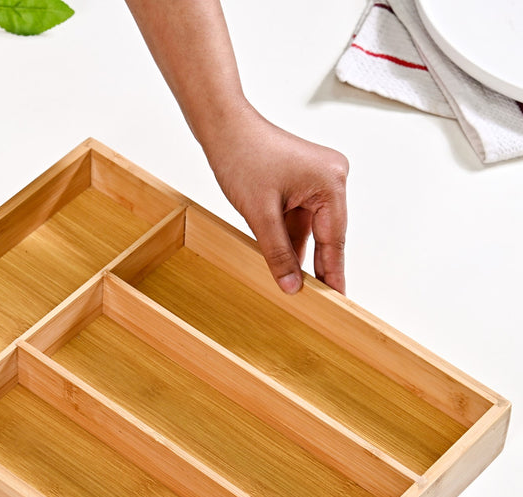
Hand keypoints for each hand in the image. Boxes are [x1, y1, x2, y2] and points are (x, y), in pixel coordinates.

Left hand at [201, 104, 348, 293]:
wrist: (224, 128)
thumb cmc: (242, 159)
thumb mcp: (260, 215)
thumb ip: (278, 253)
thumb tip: (293, 286)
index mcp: (331, 183)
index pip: (334, 239)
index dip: (334, 273)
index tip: (339, 300)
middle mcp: (332, 179)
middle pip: (327, 235)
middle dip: (319, 266)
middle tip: (324, 302)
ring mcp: (318, 180)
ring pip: (311, 229)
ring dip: (301, 254)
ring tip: (302, 288)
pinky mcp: (303, 182)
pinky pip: (300, 219)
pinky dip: (292, 239)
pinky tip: (287, 264)